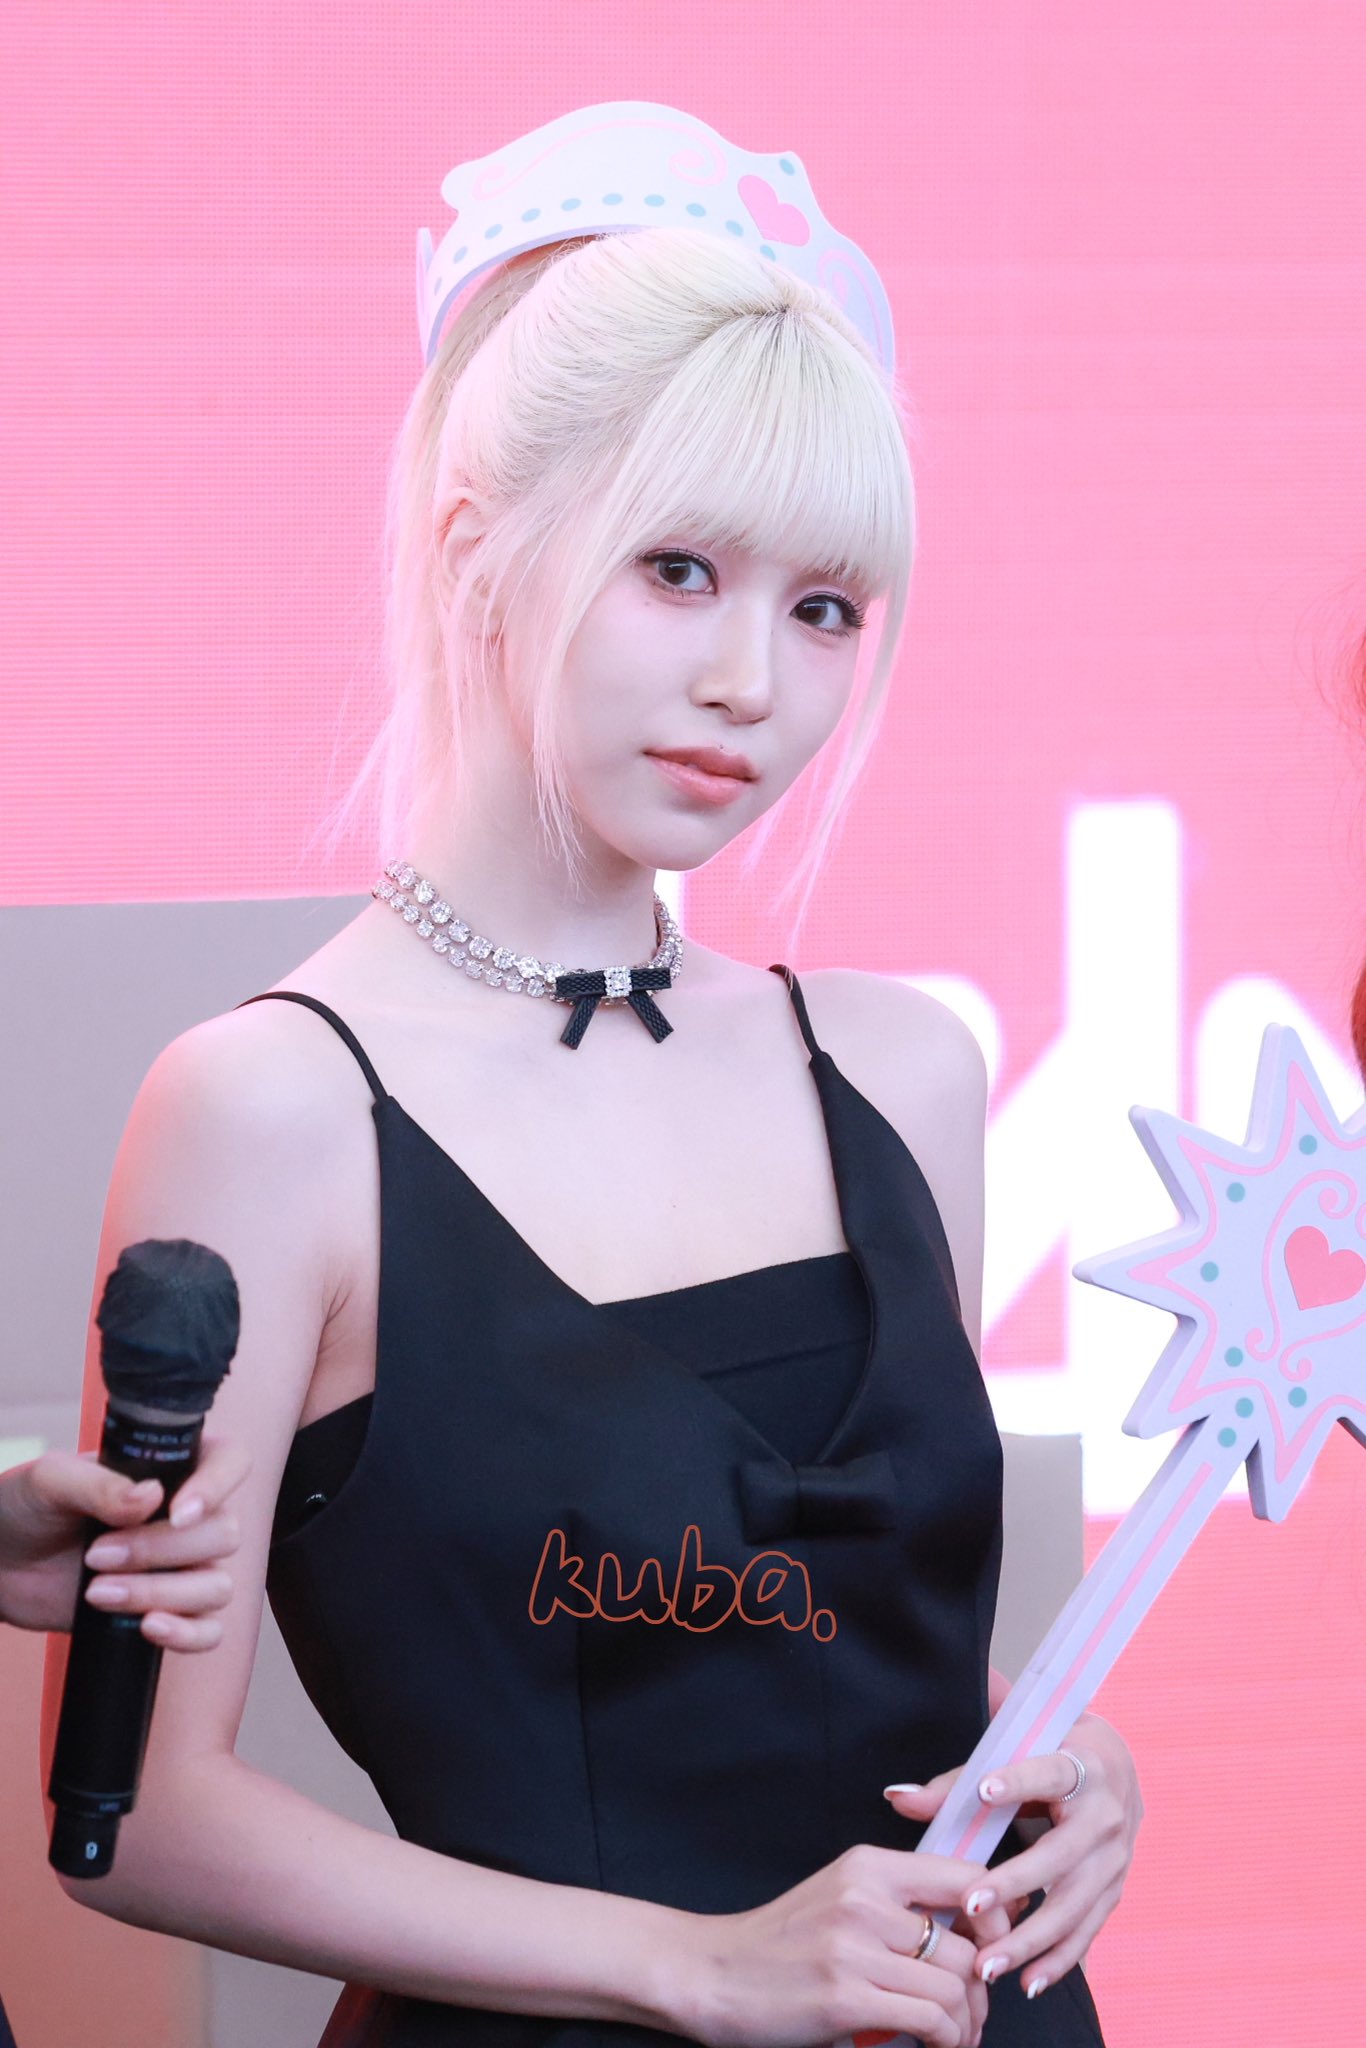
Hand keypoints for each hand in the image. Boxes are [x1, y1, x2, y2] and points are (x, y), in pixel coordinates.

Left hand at [0, 1433, 249, 1647]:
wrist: (0, 1564)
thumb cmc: (27, 1509)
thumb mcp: (51, 1482)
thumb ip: (98, 1485)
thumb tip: (150, 1497)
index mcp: (174, 1466)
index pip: (230, 1462)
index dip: (217, 1486)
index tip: (177, 1511)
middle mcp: (189, 1515)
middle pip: (224, 1532)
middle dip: (159, 1551)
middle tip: (97, 1555)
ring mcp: (184, 1566)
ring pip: (217, 1585)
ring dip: (159, 1593)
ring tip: (97, 1593)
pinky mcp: (170, 1611)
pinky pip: (209, 1631)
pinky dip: (186, 1634)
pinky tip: (146, 1627)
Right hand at [676, 1845, 1015, 2047]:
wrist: (713, 1974)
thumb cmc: (780, 1944)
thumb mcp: (840, 1898)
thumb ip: (896, 1903)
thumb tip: (970, 1923)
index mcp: (867, 1866)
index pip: (965, 1876)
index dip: (999, 1914)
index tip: (997, 1948)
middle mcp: (865, 1899)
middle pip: (968, 1943)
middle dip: (986, 1988)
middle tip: (976, 2012)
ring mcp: (855, 1949)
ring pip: (955, 1985)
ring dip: (969, 2022)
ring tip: (958, 2037)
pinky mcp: (846, 1997)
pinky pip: (929, 2020)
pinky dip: (946, 2040)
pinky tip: (937, 2046)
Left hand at [884, 1712, 1141, 2001]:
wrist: (1113, 1772)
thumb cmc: (1048, 1759)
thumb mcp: (1013, 1756)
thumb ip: (957, 1782)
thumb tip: (897, 1798)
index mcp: (1081, 1767)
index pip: (1048, 1773)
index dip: (1019, 1782)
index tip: (983, 1792)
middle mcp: (1105, 1816)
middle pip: (1060, 1855)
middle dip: (1015, 1884)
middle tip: (970, 1907)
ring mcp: (1114, 1860)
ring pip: (1074, 1906)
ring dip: (1031, 1940)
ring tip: (988, 1967)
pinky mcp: (1113, 1892)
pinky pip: (1087, 1932)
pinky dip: (1058, 1960)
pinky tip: (1027, 1983)